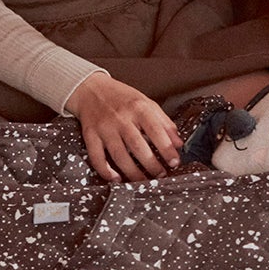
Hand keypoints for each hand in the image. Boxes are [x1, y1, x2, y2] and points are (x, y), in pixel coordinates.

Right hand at [66, 73, 181, 182]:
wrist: (90, 88)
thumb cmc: (122, 97)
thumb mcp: (147, 103)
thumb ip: (164, 122)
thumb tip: (178, 143)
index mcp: (138, 108)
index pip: (156, 131)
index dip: (167, 149)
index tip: (175, 162)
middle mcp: (121, 118)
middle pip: (138, 146)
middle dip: (151, 164)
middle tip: (161, 175)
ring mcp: (104, 128)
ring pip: (119, 155)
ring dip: (132, 172)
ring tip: (143, 181)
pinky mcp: (90, 135)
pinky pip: (96, 156)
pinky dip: (105, 170)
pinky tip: (115, 179)